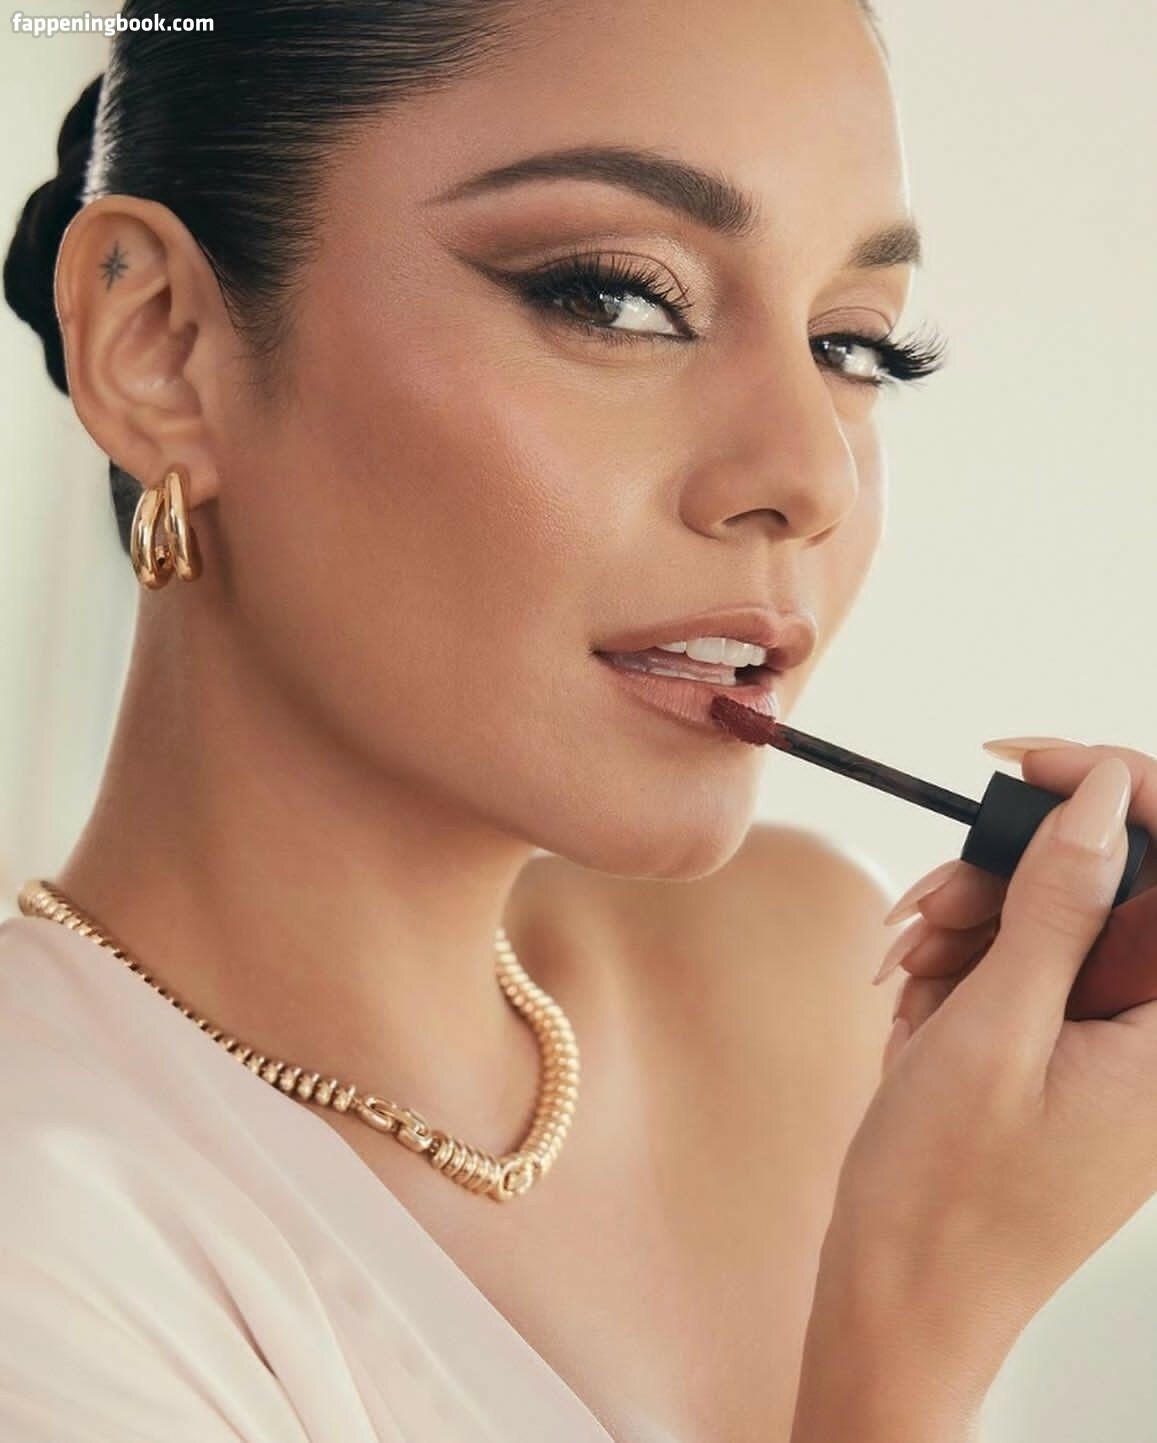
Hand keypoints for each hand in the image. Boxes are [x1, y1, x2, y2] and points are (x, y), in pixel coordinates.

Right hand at [825, 745, 1156, 1400]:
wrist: (903, 1298)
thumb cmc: (948, 1191)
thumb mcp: (994, 1029)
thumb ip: (1057, 904)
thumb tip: (1098, 797)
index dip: (1117, 788)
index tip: (1020, 761)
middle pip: (1113, 886)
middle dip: (1010, 875)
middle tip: (928, 907)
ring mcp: (1120, 1046)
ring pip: (1060, 920)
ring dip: (975, 923)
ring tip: (906, 969)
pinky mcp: (1077, 1054)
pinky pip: (1034, 968)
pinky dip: (970, 964)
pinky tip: (920, 999)